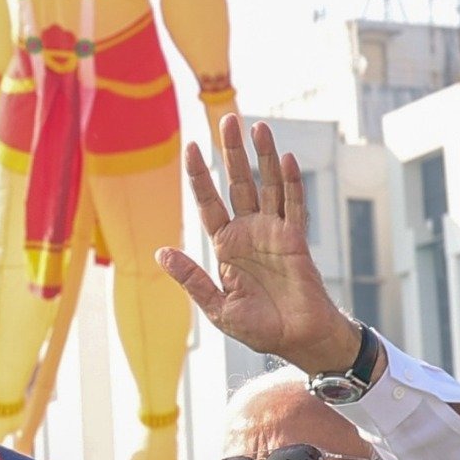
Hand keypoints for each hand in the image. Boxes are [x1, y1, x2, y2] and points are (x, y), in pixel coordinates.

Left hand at [157, 115, 368, 378]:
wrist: (297, 341)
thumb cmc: (259, 328)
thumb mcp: (218, 308)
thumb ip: (193, 279)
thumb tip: (161, 253)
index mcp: (226, 246)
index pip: (208, 202)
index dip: (200, 175)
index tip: (191, 147)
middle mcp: (249, 232)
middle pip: (238, 183)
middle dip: (232, 152)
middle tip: (228, 119)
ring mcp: (274, 233)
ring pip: (267, 185)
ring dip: (263, 156)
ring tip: (258, 126)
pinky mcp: (297, 239)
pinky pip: (294, 205)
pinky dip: (291, 183)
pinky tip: (286, 160)